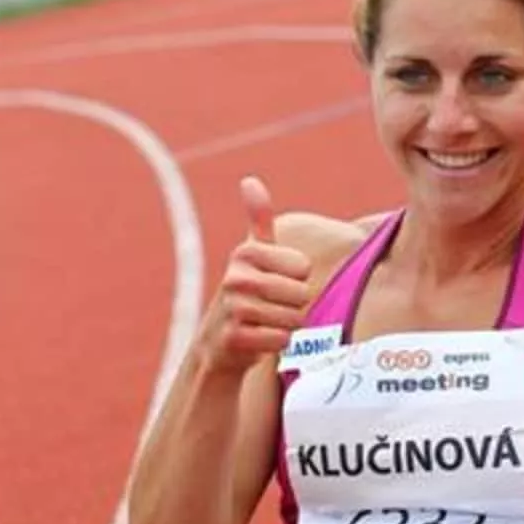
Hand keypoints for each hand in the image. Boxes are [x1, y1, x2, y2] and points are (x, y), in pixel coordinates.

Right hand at [197, 175, 311, 372]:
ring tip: (268, 322)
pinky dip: (278, 343)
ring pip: (294, 319)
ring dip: (288, 325)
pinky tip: (261, 339)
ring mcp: (234, 309)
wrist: (219, 341)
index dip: (298, 279)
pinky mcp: (235, 339)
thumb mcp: (253, 253)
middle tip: (274, 306)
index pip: (303, 267)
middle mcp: (235, 278)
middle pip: (301, 294)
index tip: (278, 281)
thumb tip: (250, 180)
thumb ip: (258, 219)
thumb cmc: (247, 292)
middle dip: (296, 305)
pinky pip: (282, 340)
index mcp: (245, 253)